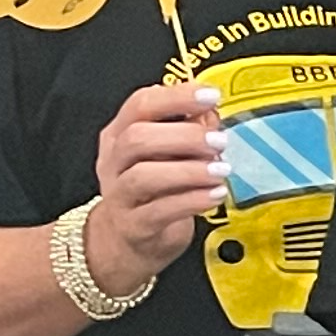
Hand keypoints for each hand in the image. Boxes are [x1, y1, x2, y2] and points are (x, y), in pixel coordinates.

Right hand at [87, 79, 225, 294]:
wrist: (128, 240)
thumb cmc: (153, 190)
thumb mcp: (167, 155)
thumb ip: (187, 130)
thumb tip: (210, 111)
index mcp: (120, 134)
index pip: (141, 104)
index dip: (176, 96)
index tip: (210, 96)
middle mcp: (114, 162)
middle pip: (137, 138)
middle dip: (183, 136)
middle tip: (218, 141)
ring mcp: (120, 195)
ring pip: (144, 176)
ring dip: (188, 170)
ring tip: (221, 170)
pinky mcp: (134, 225)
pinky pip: (160, 211)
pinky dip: (192, 200)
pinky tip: (215, 194)